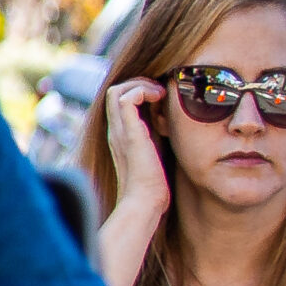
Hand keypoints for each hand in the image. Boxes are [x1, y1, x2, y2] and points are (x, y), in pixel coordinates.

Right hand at [101, 76, 169, 214]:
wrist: (144, 201)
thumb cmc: (152, 186)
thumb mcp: (155, 155)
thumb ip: (156, 139)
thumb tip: (169, 127)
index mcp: (120, 135)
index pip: (119, 100)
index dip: (139, 91)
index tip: (160, 97)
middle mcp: (115, 130)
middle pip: (115, 91)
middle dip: (140, 83)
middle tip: (161, 92)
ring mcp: (120, 130)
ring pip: (118, 90)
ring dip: (141, 84)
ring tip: (160, 94)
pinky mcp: (129, 133)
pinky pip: (127, 98)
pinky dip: (143, 91)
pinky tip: (160, 99)